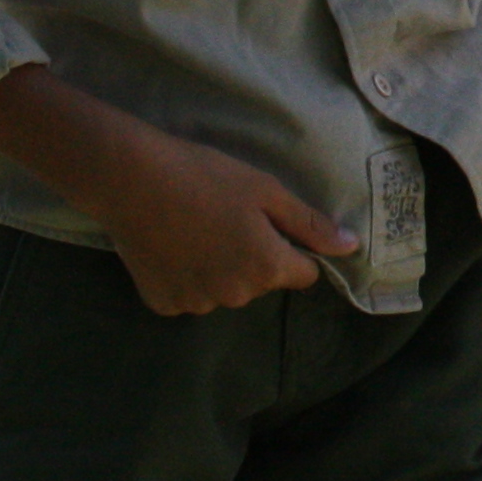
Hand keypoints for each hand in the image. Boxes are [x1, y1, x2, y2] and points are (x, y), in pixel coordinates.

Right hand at [84, 128, 355, 316]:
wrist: (131, 179)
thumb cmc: (205, 177)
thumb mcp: (266, 191)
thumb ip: (309, 224)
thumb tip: (350, 246)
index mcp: (266, 268)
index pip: (304, 274)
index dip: (293, 248)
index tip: (269, 225)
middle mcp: (234, 296)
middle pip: (261, 282)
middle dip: (254, 257)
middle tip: (226, 218)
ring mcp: (195, 303)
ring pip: (224, 290)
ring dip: (219, 269)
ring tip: (196, 228)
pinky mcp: (163, 303)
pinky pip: (189, 294)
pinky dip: (186, 276)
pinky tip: (173, 245)